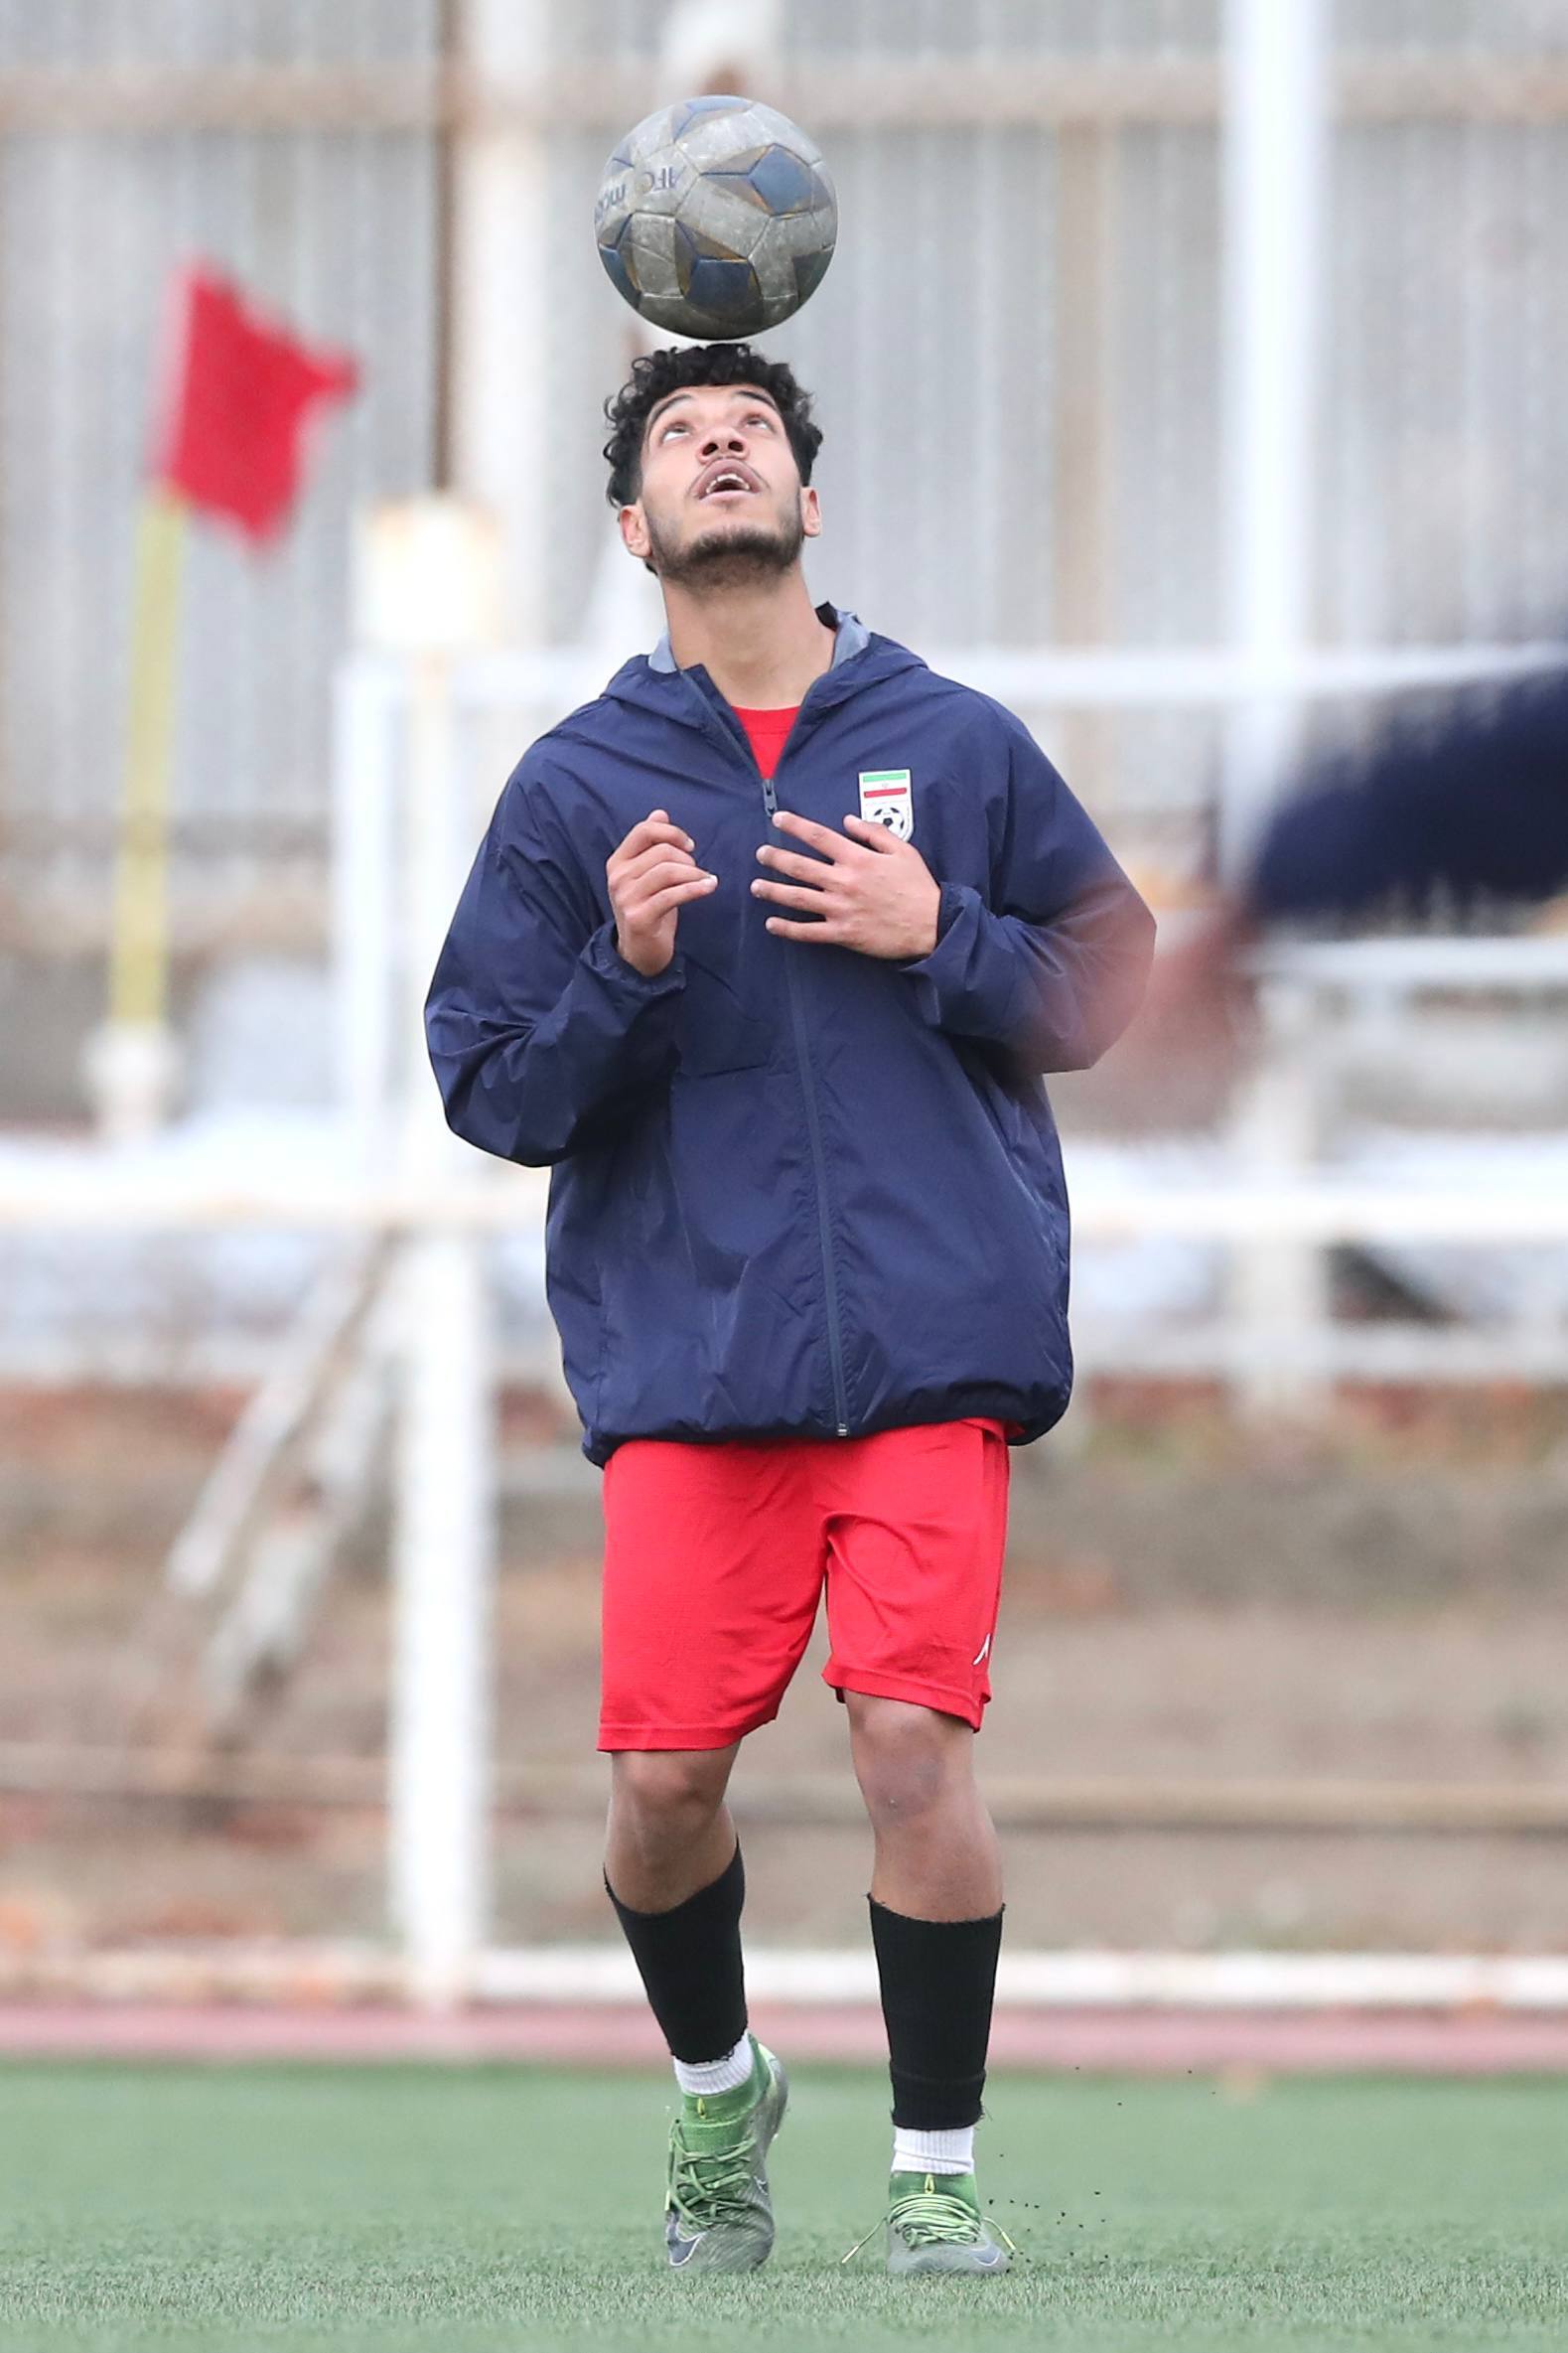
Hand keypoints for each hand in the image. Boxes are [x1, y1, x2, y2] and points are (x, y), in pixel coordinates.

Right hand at [608, 808, 715, 976]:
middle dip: (687, 859)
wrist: (639, 951)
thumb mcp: (646, 874)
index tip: (689, 846)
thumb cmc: (648, 909)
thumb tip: (660, 814)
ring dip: (695, 874)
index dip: (672, 833)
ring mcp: (626, 898)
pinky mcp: (640, 917)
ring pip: (668, 871)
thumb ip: (650, 845)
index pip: (645, 831)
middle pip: (662, 851)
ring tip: (707, 881)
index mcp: (618, 862)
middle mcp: (618, 877)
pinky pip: (673, 894)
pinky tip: (709, 887)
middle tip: (698, 872)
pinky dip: (696, 889)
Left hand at [751, 810, 941, 959]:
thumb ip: (874, 832)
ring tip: (756, 886)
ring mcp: (841, 909)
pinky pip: (809, 932)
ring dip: (773, 891)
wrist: (931, 924)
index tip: (778, 819)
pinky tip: (771, 924)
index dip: (795, 826)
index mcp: (858, 859)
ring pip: (798, 898)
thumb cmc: (918, 886)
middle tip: (760, 854)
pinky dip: (788, 929)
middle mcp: (844, 881)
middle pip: (800, 866)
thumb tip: (848, 821)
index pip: (819, 837)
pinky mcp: (843, 933)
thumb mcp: (902, 850)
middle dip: (775, 858)